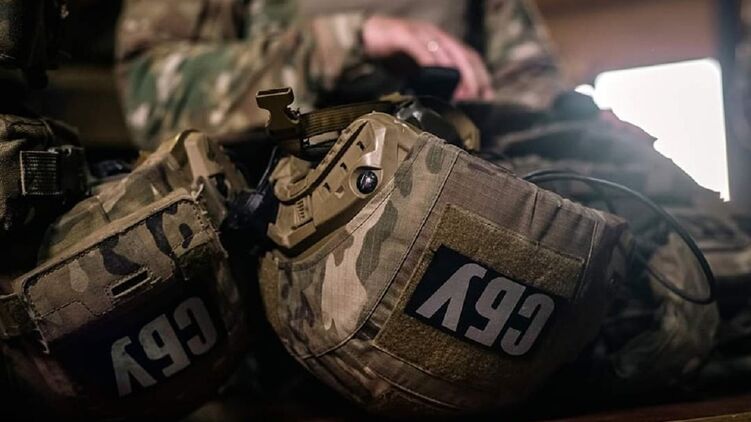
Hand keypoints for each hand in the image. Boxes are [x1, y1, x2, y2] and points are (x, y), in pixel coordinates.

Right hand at [362, 15, 493, 100]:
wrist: (364, 36)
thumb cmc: (392, 53)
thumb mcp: (417, 69)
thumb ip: (432, 80)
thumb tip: (449, 100)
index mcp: (441, 42)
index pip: (469, 57)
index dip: (481, 75)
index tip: (487, 96)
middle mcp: (435, 35)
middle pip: (462, 54)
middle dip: (473, 77)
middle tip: (477, 96)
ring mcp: (421, 33)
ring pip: (446, 51)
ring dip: (456, 72)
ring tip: (462, 91)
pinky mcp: (404, 34)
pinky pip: (421, 48)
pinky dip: (431, 62)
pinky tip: (436, 75)